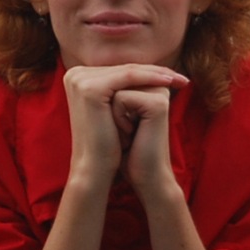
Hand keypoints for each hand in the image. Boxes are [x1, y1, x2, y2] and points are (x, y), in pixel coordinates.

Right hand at [59, 63, 185, 192]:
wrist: (95, 168)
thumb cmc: (108, 143)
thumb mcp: (116, 109)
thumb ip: (124, 87)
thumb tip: (150, 70)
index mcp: (77, 77)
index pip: (120, 71)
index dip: (148, 72)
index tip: (173, 77)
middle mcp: (75, 74)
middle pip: (124, 69)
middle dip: (155, 72)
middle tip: (182, 78)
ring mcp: (80, 79)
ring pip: (128, 71)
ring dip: (157, 74)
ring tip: (180, 80)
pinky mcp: (90, 87)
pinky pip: (128, 76)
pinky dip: (151, 77)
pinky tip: (169, 82)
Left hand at [116, 79, 181, 204]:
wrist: (143, 176)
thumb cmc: (124, 149)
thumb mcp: (113, 114)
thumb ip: (110, 90)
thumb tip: (91, 73)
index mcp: (149, 85)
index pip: (114, 76)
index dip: (107, 102)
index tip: (122, 125)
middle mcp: (156, 84)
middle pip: (114, 79)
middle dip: (110, 107)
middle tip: (126, 131)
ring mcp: (159, 92)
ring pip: (115, 87)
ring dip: (113, 113)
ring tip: (128, 132)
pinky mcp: (157, 103)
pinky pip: (121, 98)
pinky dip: (119, 118)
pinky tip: (131, 134)